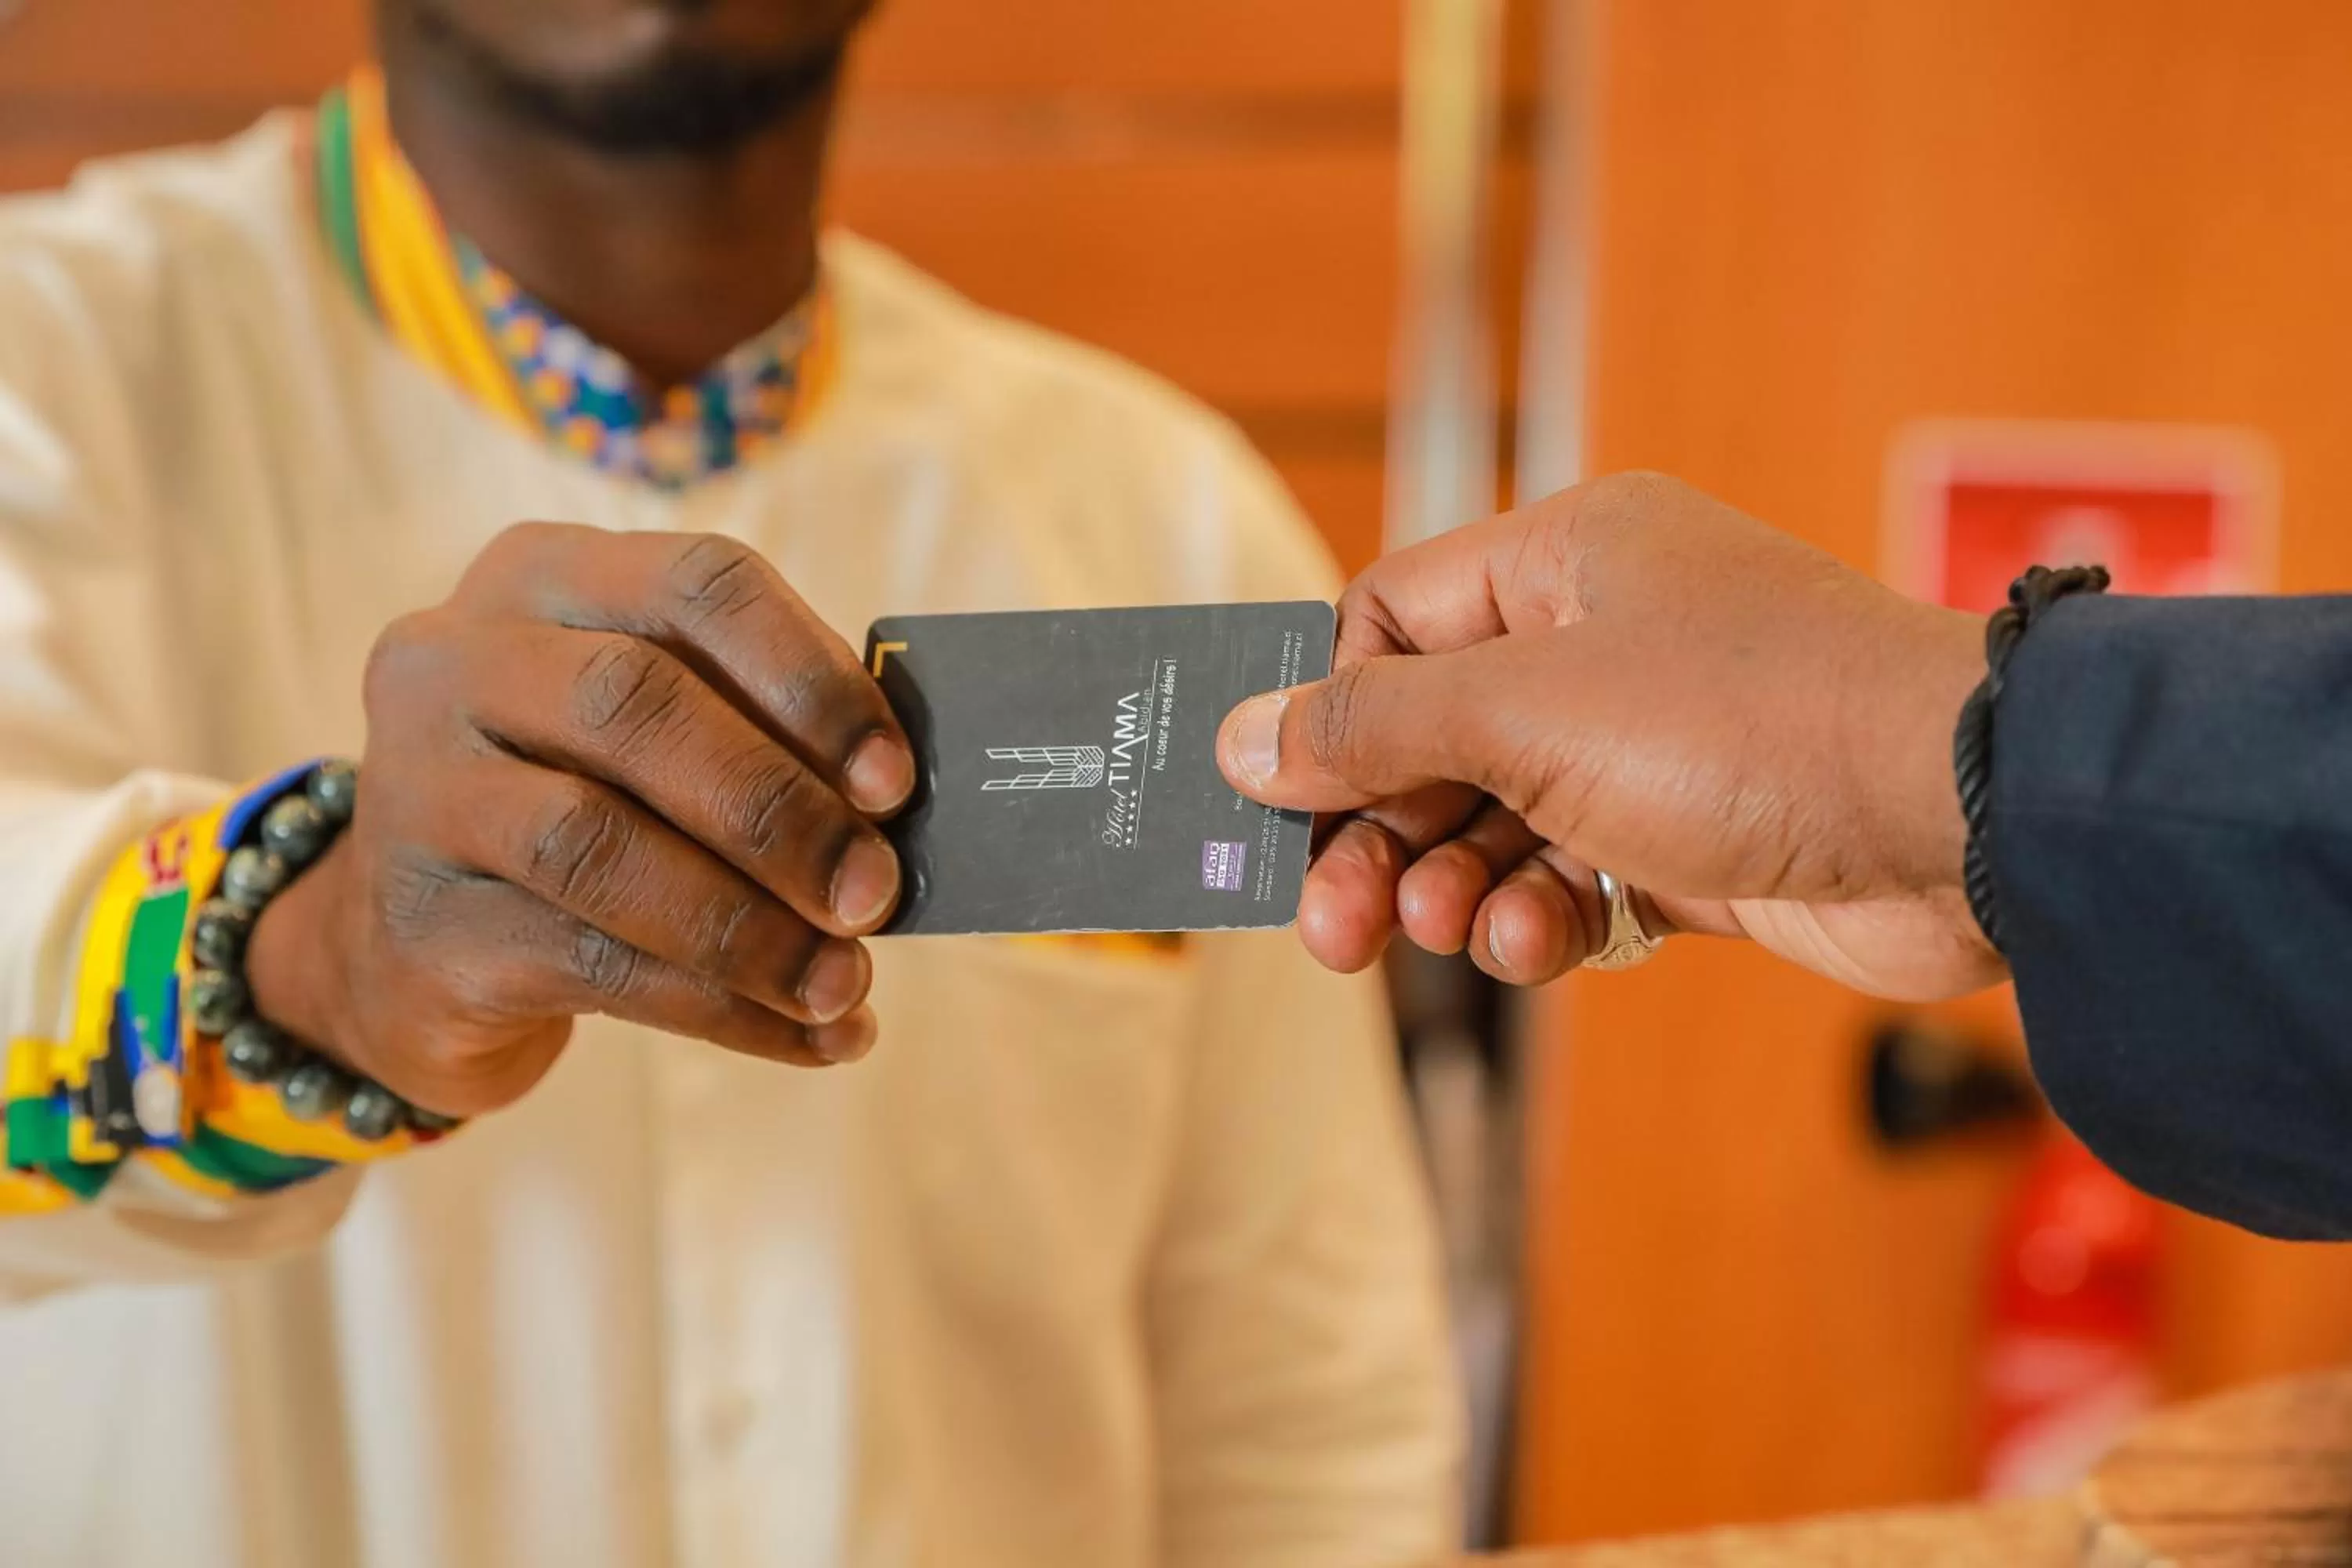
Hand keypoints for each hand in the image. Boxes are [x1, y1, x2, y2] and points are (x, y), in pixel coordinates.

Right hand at [246, 525, 913, 1116]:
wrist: (415, 953)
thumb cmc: (586, 809)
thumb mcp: (657, 740)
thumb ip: (760, 738)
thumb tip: (899, 812)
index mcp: (543, 577)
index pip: (696, 583)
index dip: (809, 679)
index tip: (893, 779)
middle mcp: (456, 661)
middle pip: (633, 704)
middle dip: (779, 808)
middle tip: (874, 894)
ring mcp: (419, 792)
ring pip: (597, 844)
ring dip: (749, 925)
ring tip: (845, 981)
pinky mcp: (423, 927)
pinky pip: (593, 965)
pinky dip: (723, 1009)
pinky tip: (807, 1037)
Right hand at [1215, 472, 2005, 1001]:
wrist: (1962, 822)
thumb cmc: (1751, 723)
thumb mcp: (1526, 712)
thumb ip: (1373, 726)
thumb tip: (1244, 738)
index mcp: (1566, 561)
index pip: (1392, 620)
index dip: (1331, 712)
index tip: (1281, 802)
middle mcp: (1608, 641)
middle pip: (1432, 738)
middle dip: (1377, 835)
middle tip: (1332, 928)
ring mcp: (1655, 744)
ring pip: (1498, 821)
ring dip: (1457, 886)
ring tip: (1451, 931)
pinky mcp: (1696, 841)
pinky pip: (1574, 880)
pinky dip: (1542, 917)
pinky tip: (1539, 943)